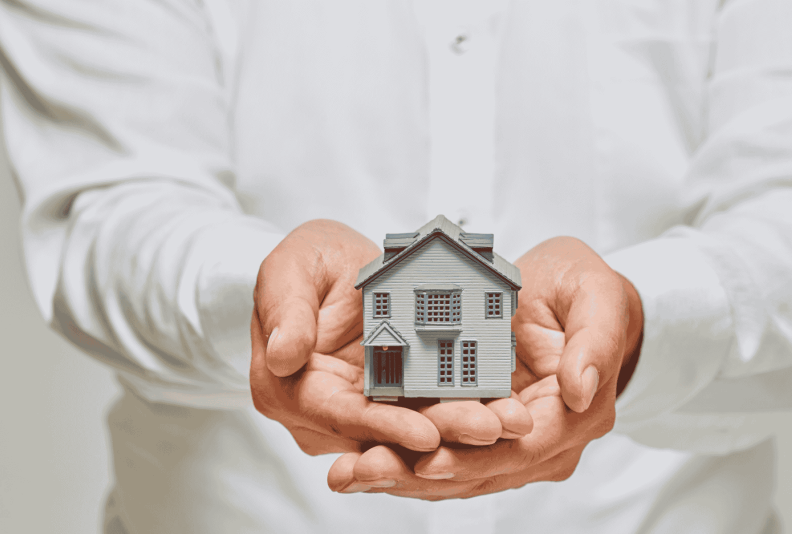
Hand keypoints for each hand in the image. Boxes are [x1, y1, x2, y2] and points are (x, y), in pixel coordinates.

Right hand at [250, 220, 532, 456]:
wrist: (335, 264)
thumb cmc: (308, 261)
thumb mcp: (290, 268)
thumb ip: (286, 310)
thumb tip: (283, 357)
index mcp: (288, 387)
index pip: (338, 416)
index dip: (382, 428)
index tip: (426, 434)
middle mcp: (325, 412)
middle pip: (383, 434)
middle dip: (439, 436)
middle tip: (490, 430)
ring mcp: (363, 412)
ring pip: (411, 431)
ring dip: (461, 432)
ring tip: (507, 423)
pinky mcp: (397, 401)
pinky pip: (431, 412)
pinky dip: (465, 413)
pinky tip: (503, 410)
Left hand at [326, 236, 641, 497]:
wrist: (574, 299)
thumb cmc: (585, 290)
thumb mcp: (599, 295)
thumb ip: (595, 341)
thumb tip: (580, 392)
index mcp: (576, 414)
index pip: (524, 448)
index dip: (475, 457)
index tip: (427, 460)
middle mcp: (546, 443)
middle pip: (480, 471)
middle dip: (417, 474)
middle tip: (361, 472)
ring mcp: (513, 447)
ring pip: (455, 473)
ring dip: (399, 476)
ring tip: (347, 473)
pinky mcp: (482, 437)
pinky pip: (442, 455)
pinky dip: (401, 460)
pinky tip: (357, 463)